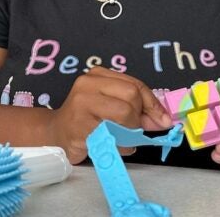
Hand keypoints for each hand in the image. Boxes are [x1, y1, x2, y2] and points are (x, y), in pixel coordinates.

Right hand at [46, 66, 172, 163]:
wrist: (56, 134)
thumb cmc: (87, 120)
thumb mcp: (112, 106)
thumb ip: (137, 109)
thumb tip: (163, 119)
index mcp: (98, 75)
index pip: (135, 84)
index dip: (153, 103)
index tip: (163, 119)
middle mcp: (88, 84)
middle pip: (132, 95)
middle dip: (138, 116)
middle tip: (131, 129)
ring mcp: (82, 103)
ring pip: (125, 113)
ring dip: (130, 131)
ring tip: (120, 137)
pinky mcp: (80, 126)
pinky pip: (114, 135)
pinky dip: (121, 144)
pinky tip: (112, 144)